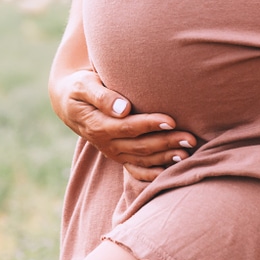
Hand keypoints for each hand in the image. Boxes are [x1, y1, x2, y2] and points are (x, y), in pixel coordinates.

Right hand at [50, 69, 196, 180]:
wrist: (70, 103)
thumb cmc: (80, 87)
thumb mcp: (84, 85)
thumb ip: (102, 96)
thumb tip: (123, 108)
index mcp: (98, 126)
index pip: (128, 127)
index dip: (149, 125)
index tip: (171, 120)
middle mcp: (106, 143)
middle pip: (140, 146)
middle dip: (166, 143)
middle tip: (190, 138)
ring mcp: (113, 152)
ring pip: (142, 159)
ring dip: (165, 158)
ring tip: (188, 153)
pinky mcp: (118, 155)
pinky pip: (136, 170)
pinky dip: (152, 174)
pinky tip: (170, 172)